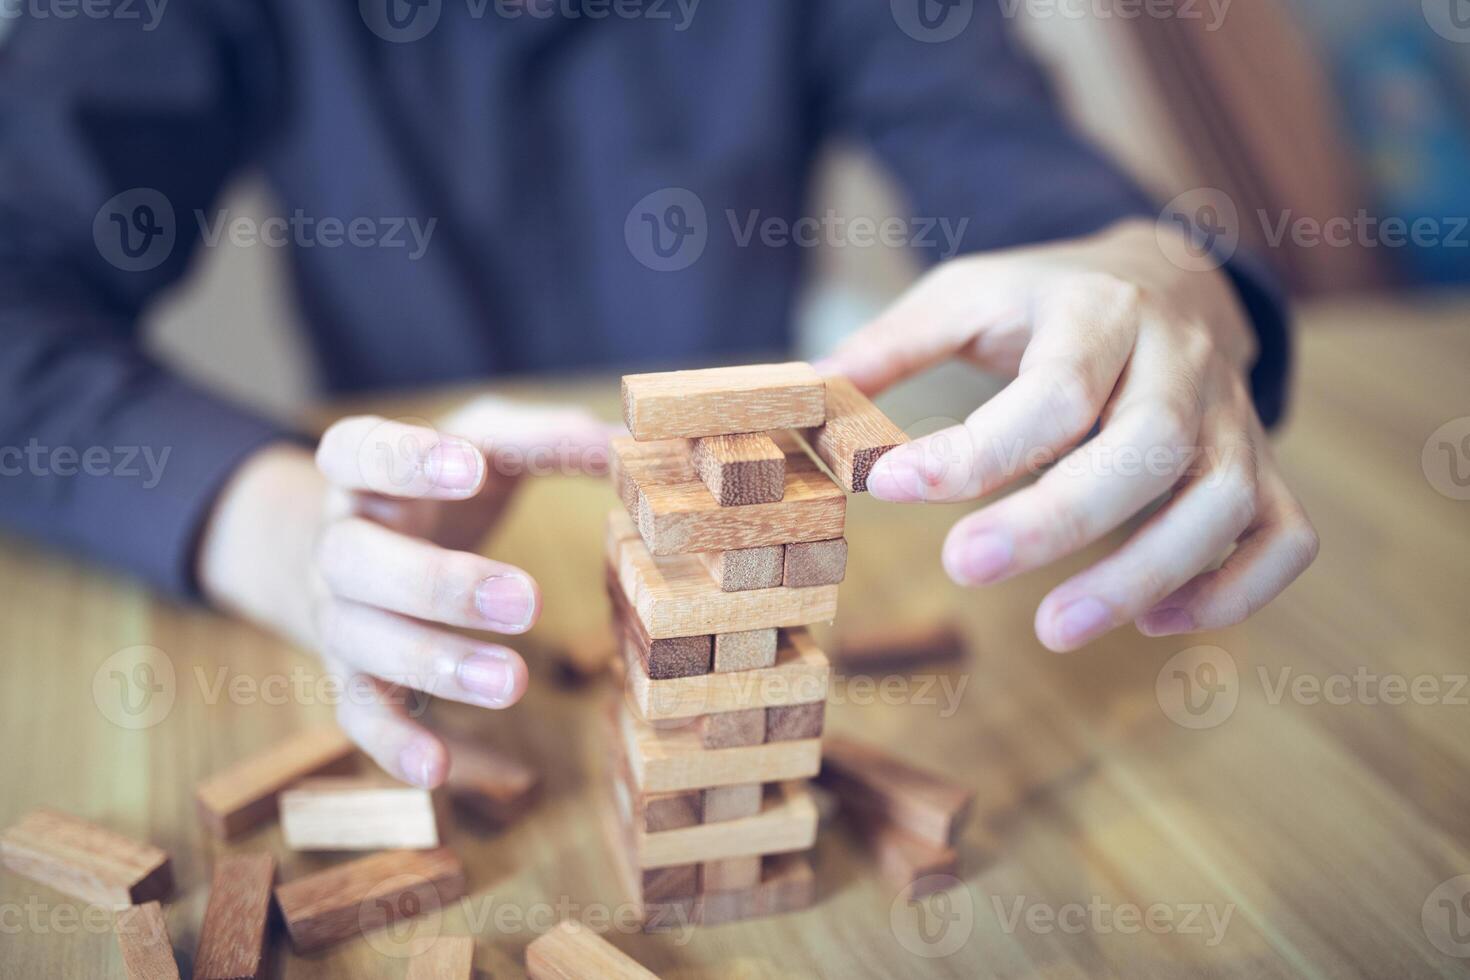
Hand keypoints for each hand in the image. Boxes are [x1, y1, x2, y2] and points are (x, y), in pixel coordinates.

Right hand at [198, 397, 612, 784]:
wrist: (375, 538)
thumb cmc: (449, 484)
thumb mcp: (491, 443)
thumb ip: (548, 439)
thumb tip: (628, 443)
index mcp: (365, 472)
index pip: (356, 450)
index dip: (403, 459)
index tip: (469, 465)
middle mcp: (338, 542)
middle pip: (356, 560)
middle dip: (437, 585)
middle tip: (522, 602)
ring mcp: (339, 614)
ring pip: (362, 642)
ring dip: (432, 665)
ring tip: (512, 683)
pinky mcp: (353, 675)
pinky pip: (362, 714)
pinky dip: (396, 744)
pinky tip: (440, 770)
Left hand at [819, 218, 1317, 651]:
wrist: (1166, 273)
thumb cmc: (1046, 298)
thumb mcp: (965, 293)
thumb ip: (893, 344)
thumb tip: (808, 394)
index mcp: (1100, 313)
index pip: (1053, 391)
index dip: (973, 450)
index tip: (886, 487)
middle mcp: (1180, 364)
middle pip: (1147, 450)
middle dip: (1055, 522)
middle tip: (961, 568)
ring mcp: (1233, 419)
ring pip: (1223, 503)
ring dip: (1145, 575)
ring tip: (1054, 629)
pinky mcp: (1263, 467)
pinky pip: (1283, 537)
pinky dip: (1234, 590)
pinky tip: (1158, 625)